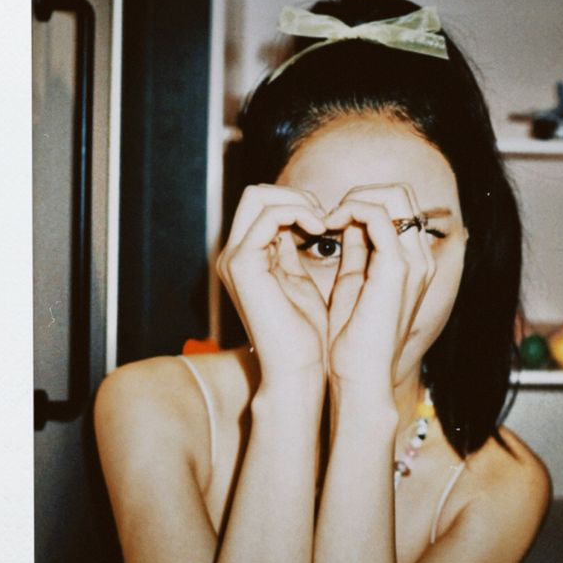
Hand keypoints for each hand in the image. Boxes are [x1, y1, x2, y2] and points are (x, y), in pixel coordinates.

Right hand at [216, 185, 329, 384]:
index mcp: (247, 258)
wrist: (298, 369)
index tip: (328, 222)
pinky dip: (298, 212)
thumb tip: (307, 218)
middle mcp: (235, 255)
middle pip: (256, 194)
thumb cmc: (305, 334)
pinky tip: (320, 229)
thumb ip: (293, 249)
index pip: (264, 205)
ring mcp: (234, 258)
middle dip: (296, 196)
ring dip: (299, 201)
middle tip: (326, 218)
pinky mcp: (242, 263)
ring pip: (259, 196)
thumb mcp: (299, 279)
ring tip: (324, 223)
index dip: (298, 203)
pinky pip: (268, 215)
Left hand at [322, 184, 435, 393]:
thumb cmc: (353, 341)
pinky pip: (378, 214)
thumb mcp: (354, 283)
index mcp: (413, 262)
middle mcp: (421, 257)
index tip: (328, 219)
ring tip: (325, 219)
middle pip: (400, 193)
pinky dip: (350, 210)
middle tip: (327, 215)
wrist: (360, 377)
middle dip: (359, 193)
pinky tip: (327, 225)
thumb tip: (345, 223)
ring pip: (393, 196)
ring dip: (353, 199)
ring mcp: (414, 261)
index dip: (362, 202)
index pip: (397, 206)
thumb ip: (357, 251)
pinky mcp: (397, 267)